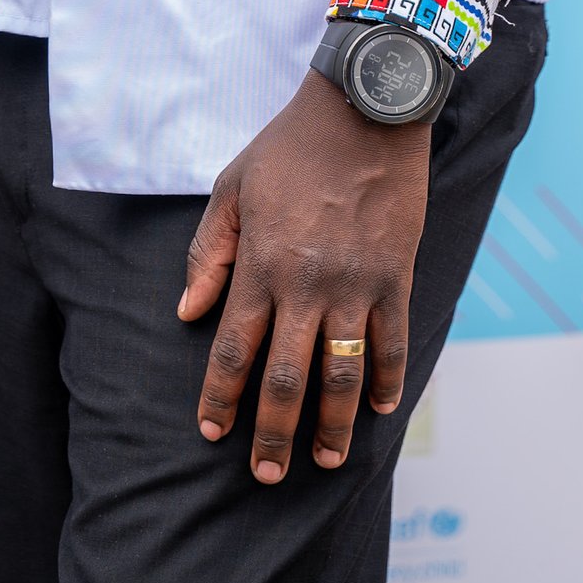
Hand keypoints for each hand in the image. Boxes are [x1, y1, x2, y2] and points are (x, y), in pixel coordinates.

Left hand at [178, 69, 429, 482]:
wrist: (365, 108)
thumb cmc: (291, 145)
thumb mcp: (233, 186)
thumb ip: (209, 251)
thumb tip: (187, 312)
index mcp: (261, 263)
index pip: (233, 349)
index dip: (220, 399)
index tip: (212, 433)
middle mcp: (306, 284)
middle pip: (285, 378)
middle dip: (272, 433)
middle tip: (266, 474)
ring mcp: (355, 283)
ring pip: (342, 374)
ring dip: (333, 425)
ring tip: (326, 460)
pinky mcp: (395, 275)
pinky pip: (393, 341)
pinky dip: (388, 380)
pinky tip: (379, 408)